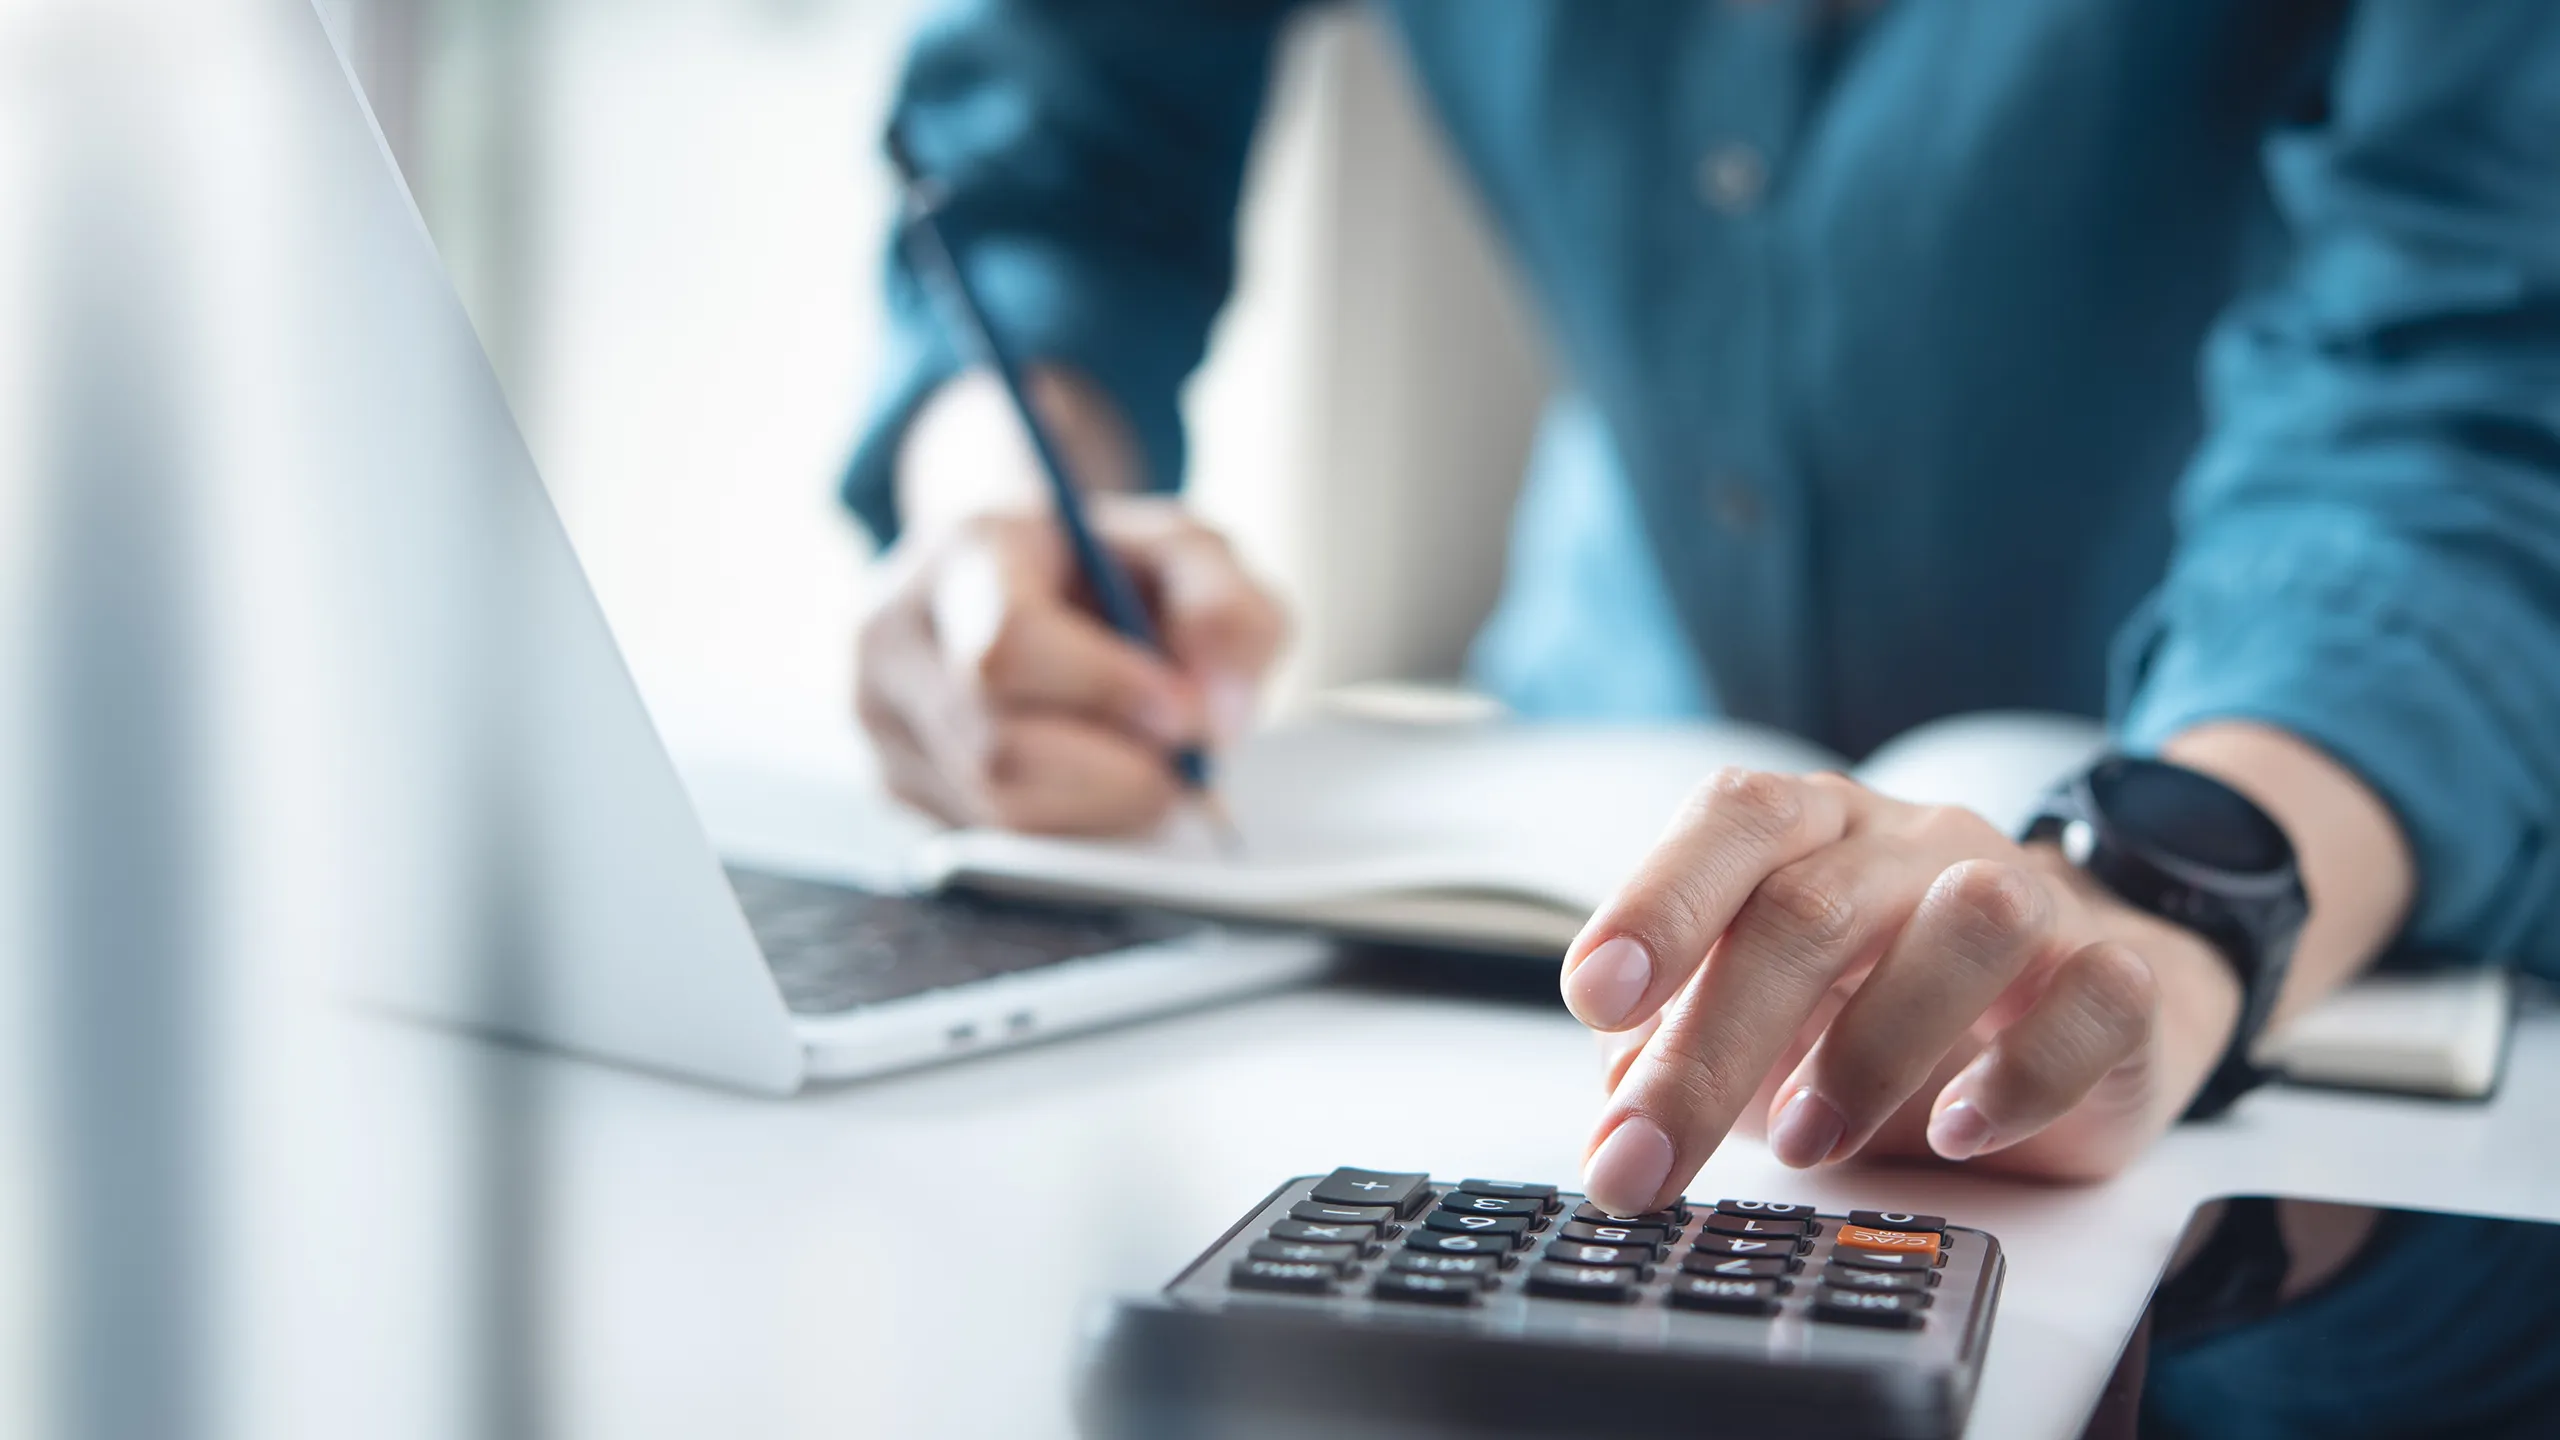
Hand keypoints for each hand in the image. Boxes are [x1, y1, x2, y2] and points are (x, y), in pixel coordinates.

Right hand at [855, 494, 1285, 833]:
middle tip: (1185, 763)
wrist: (1023, 577)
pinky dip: (1071, 831)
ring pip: (999, 815)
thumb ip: (1228, 612)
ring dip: (1102, 811)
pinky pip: (993, 846)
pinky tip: (1098, 784)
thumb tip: (1217, 720)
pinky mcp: (896, 789)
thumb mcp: (1189, 551)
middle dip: (1117, 774)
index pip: (1009, 646)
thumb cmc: (1107, 566)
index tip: (1186, 715)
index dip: (1106, 692)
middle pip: (999, 753)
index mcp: (963, 552)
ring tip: (1147, 768)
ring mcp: (882, 722)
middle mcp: (895, 638)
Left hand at [1564, 769, 2243, 1213]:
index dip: (1659, 902)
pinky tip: (1959, 1131)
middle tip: (1648, 1155)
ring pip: (1969, 920)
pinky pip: (2095, 998)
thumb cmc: (1885, 1001)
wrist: (2080, 998)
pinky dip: (2023, 1074)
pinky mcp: (2122, 977)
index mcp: (1812, 831)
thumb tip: (1617, 1098)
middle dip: (1713, 1046)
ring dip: (1872, 1044)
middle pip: (1811, 908)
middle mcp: (1914, 845)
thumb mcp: (1761, 1015)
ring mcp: (2032, 898)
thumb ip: (1677, 1035)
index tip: (1597, 995)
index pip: (1732, 822)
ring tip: (1807, 1140)